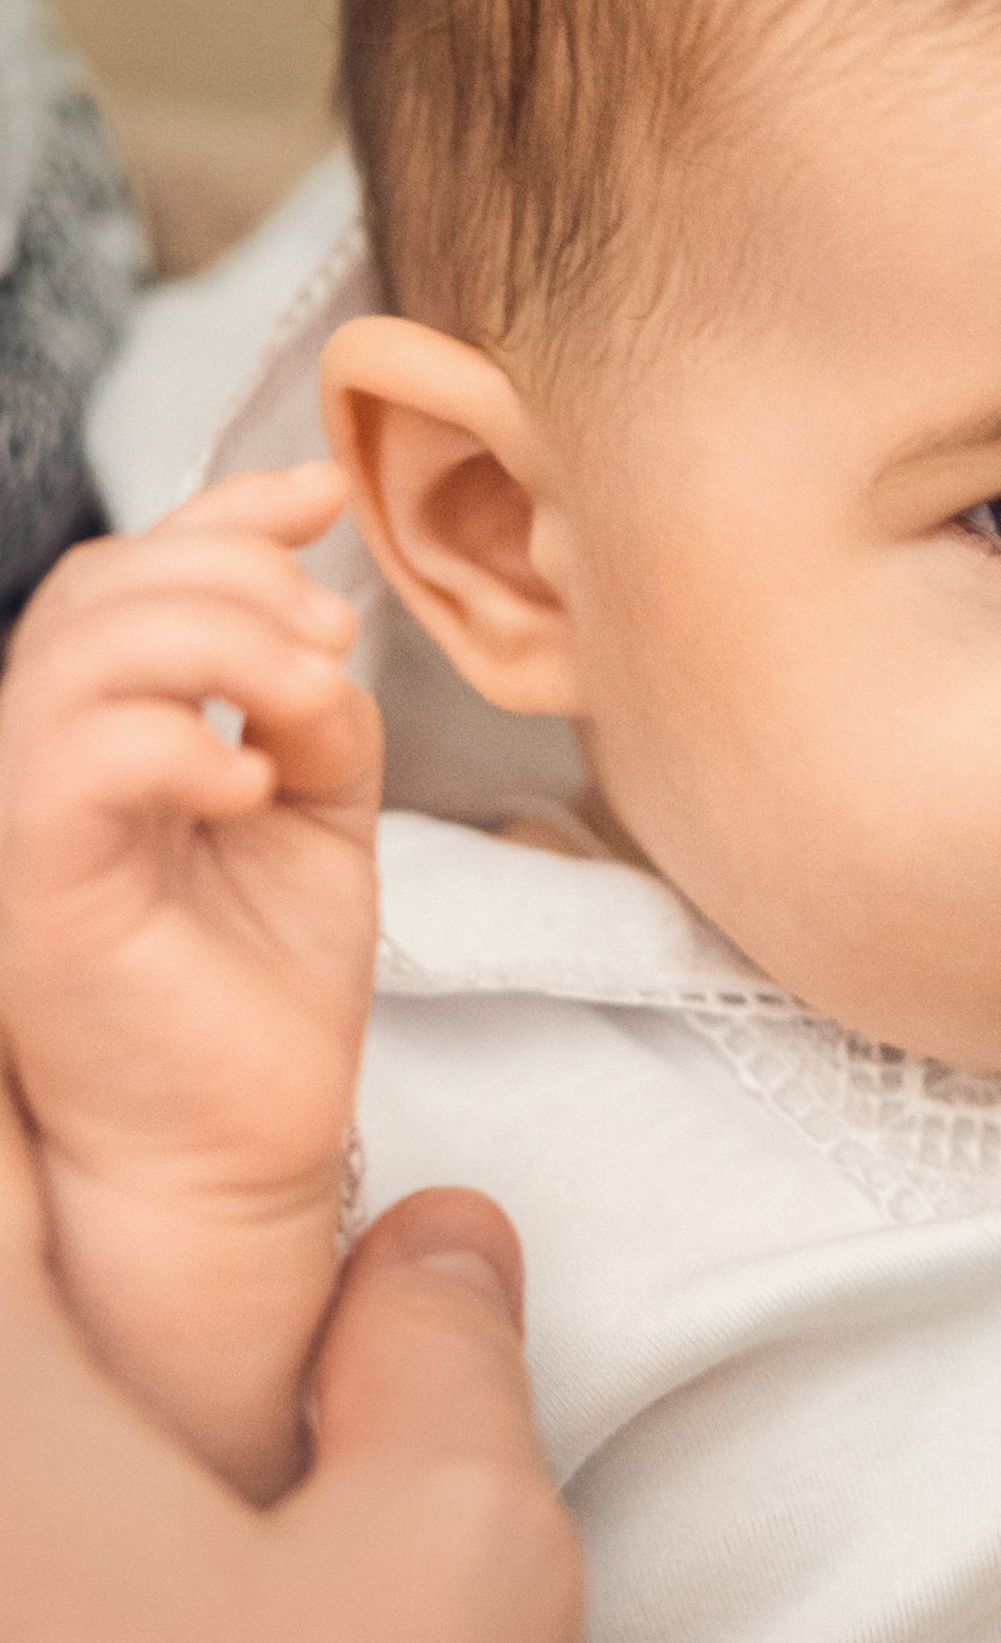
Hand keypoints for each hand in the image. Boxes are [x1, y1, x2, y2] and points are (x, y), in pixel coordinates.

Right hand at [0, 463, 380, 1497]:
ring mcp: (18, 821)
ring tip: (304, 696)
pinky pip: (71, 759)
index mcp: (99, 735)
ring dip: (213, 639)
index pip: (125, 579)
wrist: (236, 1147)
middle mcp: (37, 763)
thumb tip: (315, 615)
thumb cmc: (261, 994)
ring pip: (73, 651)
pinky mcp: (29, 885)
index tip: (320, 495)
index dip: (218, 515)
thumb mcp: (316, 811)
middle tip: (327, 636)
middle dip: (230, 576)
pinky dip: (175, 739)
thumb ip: (309, 708)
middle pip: (95, 590)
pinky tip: (253, 781)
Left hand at [0, 1093, 580, 1642]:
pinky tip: (112, 1561)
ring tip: (163, 1432)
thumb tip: (430, 1231)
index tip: (77, 959)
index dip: (39, 1037)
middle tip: (91, 1157)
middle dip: (35, 1195)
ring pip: (2, 1437)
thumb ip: (436, 1347)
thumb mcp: (458, 1555)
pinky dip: (54, 1535)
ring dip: (69, 1389)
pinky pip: (9, 1572)